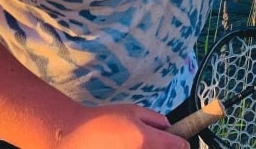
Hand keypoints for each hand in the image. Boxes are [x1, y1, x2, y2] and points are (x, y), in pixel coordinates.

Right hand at [57, 103, 190, 148]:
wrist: (74, 137)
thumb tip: (168, 127)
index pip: (178, 147)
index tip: (179, 141)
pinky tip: (125, 146)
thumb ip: (155, 118)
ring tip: (136, 144)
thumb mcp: (132, 110)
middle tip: (157, 142)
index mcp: (147, 141)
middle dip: (165, 148)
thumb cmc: (103, 121)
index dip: (181, 142)